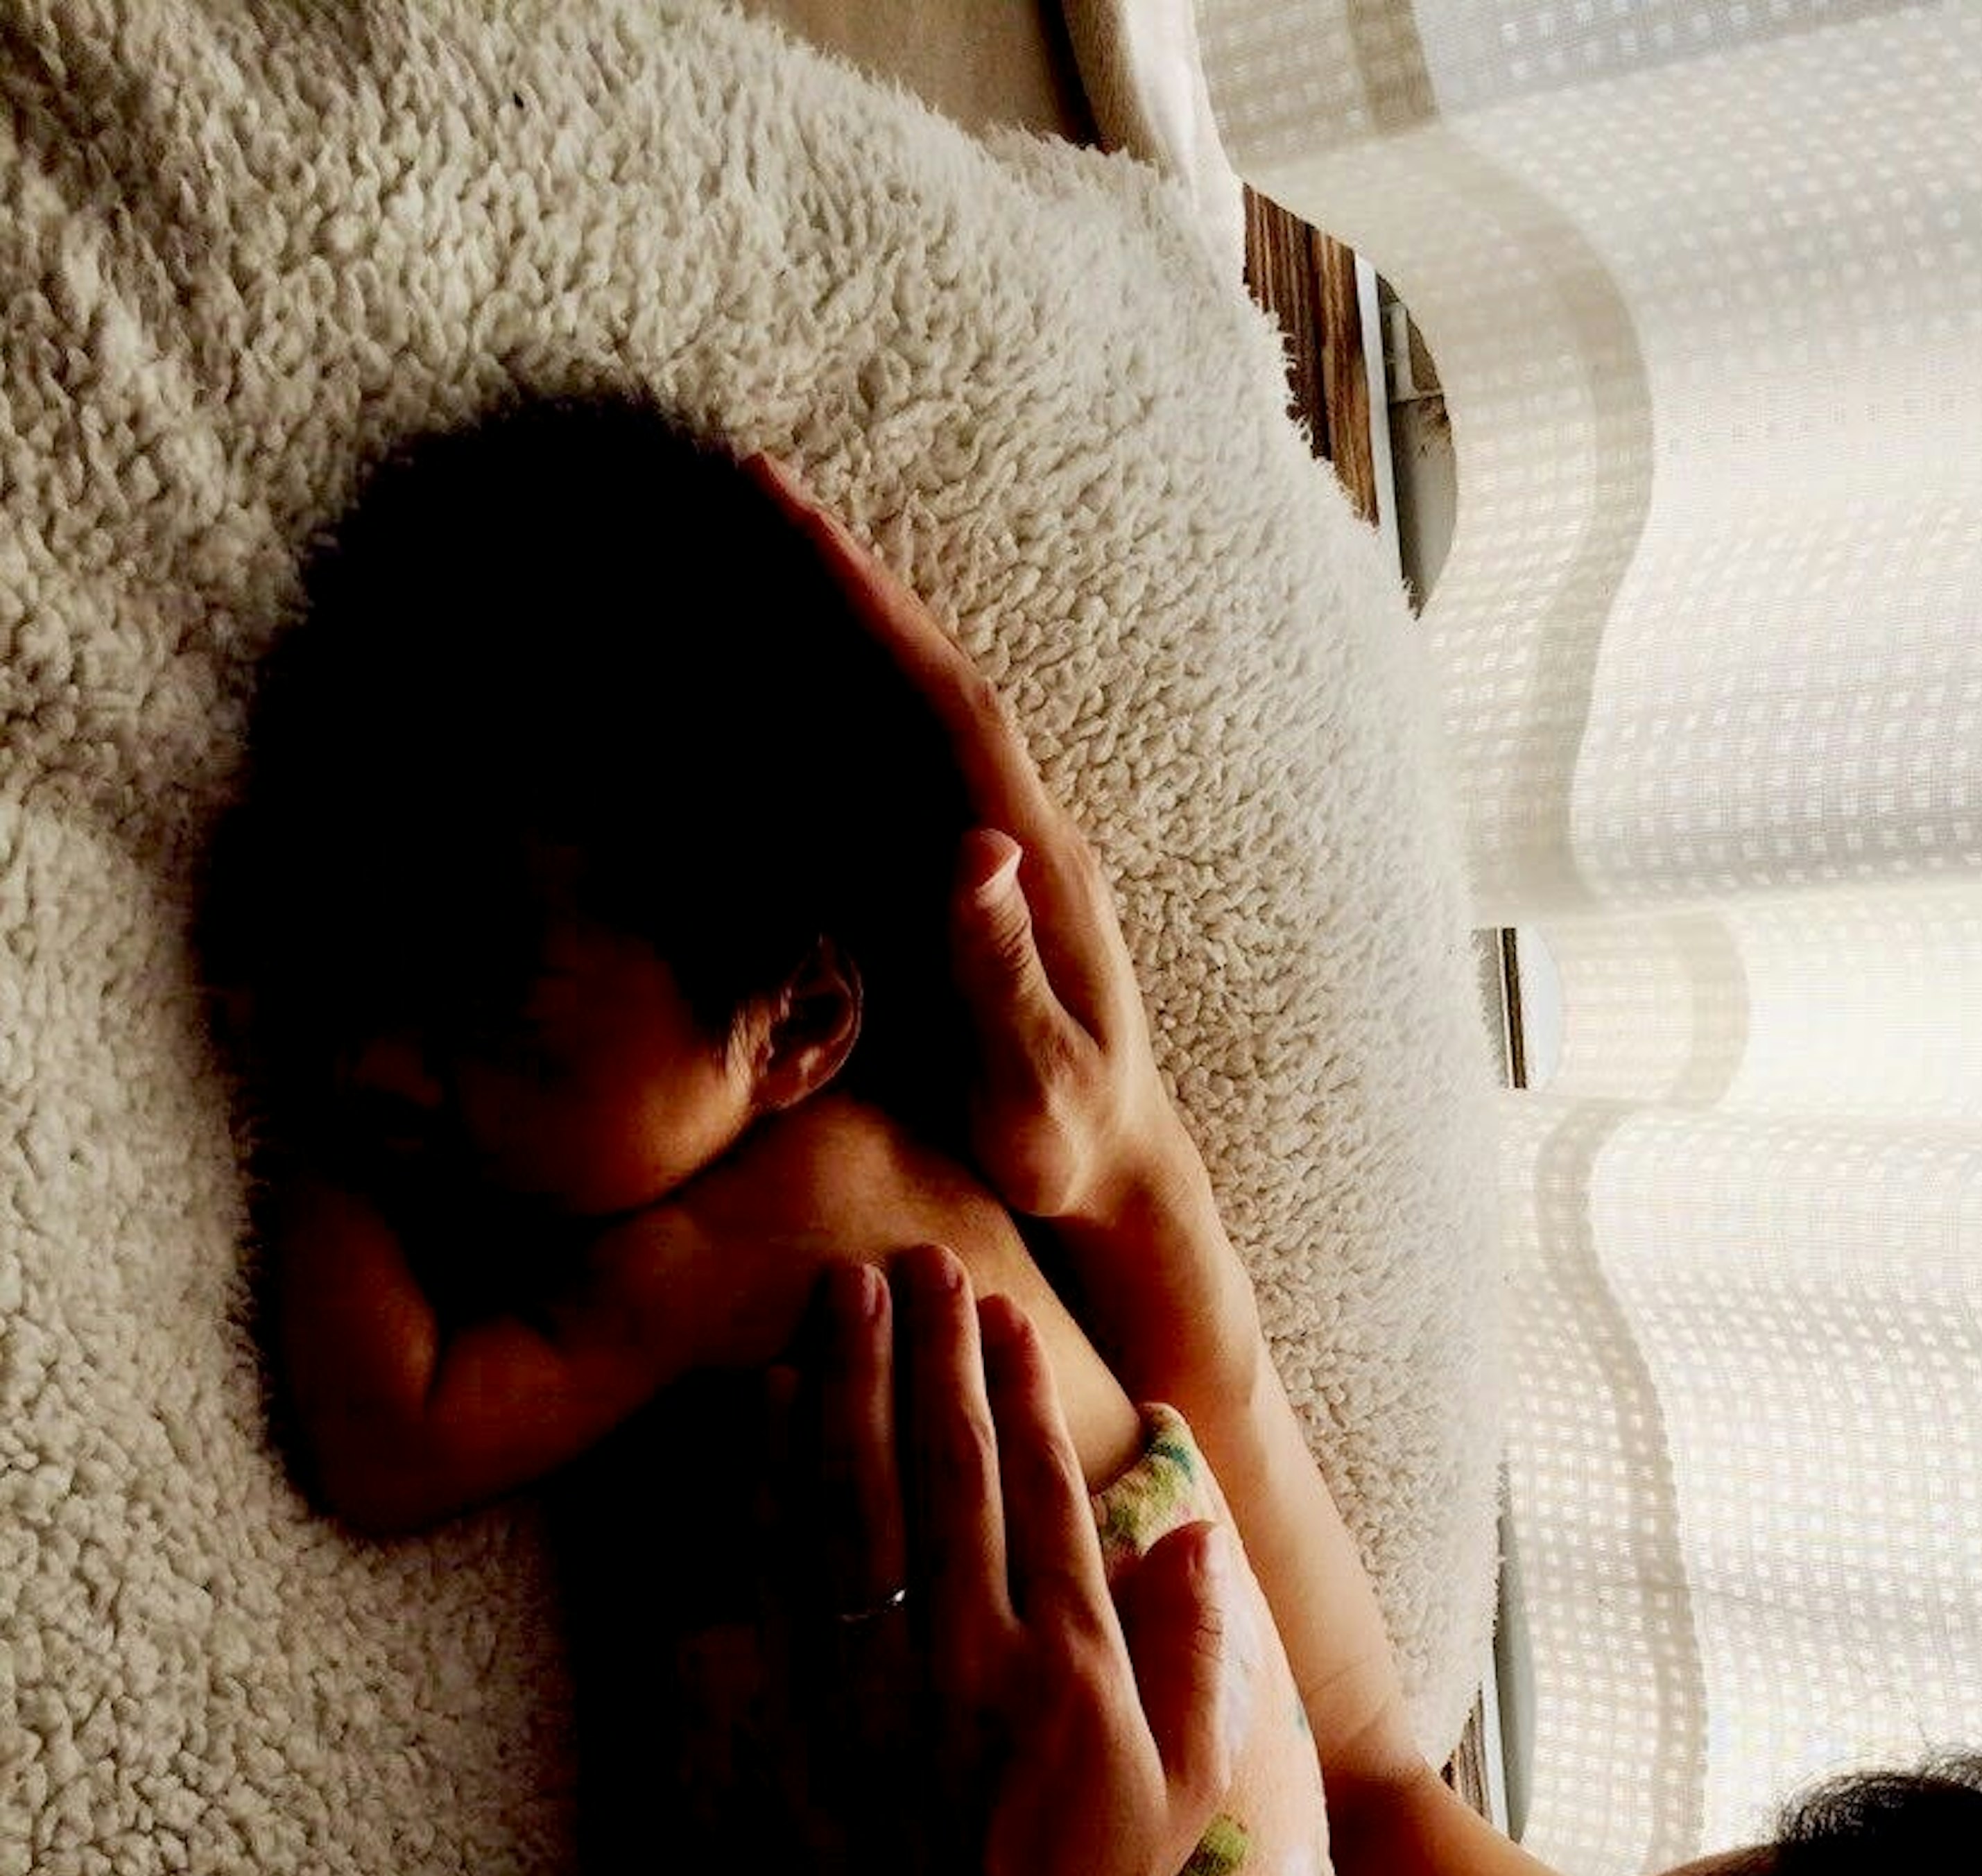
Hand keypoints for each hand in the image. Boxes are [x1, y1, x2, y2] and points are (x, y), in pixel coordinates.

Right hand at [747, 459, 1228, 1263]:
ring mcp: (1005, 857)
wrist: (1115, 1179)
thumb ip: (1005, 971)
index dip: (877, 607)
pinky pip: (913, 770)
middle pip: (933, 675)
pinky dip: (857, 705)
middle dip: (851, 579)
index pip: (950, 703)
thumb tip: (975, 847)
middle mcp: (1025, 837)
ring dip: (852, 628)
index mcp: (1036, 863)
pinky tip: (802, 675)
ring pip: (923, 711)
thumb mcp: (1036, 1081)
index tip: (799, 520)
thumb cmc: (1068, 1146)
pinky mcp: (980, 887)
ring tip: (764, 545)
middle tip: (758, 482)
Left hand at [770, 1248, 1231, 1875]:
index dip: (1020, 1395)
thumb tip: (1186, 1533)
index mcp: (1078, 1680)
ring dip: (849, 1384)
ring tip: (840, 1291)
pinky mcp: (796, 1713)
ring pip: (860, 1500)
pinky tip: (769, 1405)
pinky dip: (773, 1478)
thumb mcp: (1172, 1803)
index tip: (999, 1315)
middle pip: (949, 1471)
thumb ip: (1192, 1662)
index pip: (1045, 1499)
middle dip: (930, 1352)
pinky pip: (783, 1569)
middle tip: (913, 1255)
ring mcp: (878, 1686)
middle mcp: (977, 1666)